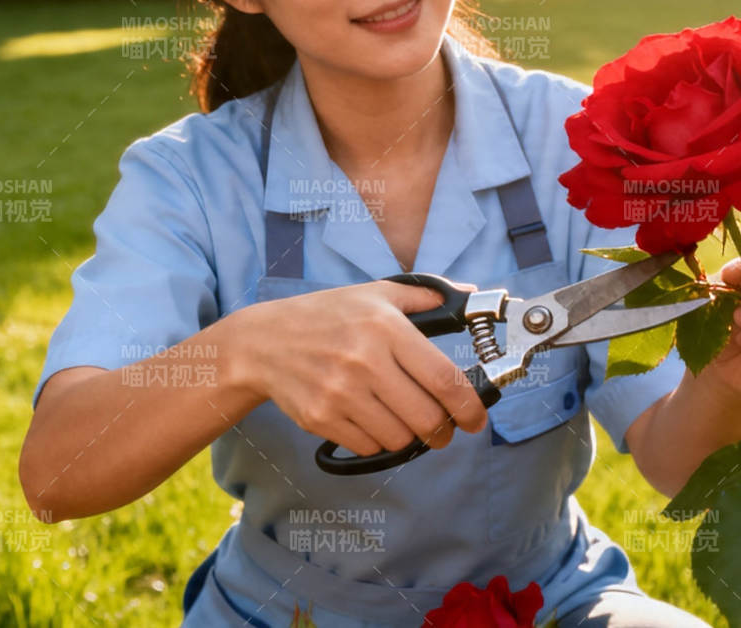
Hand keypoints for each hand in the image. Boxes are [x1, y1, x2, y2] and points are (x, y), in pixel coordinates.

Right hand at [231, 279, 488, 456]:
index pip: (443, 378)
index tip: (478, 420)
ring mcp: (340, 393)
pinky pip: (368, 446)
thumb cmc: (325, 316)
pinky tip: (372, 422)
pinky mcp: (321, 418)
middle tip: (444, 430)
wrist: (263, 342)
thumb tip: (471, 293)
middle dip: (443, 431)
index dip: (469, 407)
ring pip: (399, 438)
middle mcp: (365, 361)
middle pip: (426, 417)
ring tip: (404, 422)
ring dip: (410, 437)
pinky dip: (377, 442)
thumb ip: (425, 295)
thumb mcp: (374, 293)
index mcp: (386, 328)